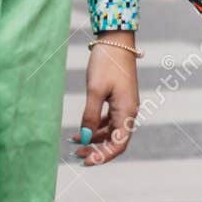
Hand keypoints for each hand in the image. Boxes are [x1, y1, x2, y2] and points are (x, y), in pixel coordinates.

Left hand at [72, 33, 140, 165]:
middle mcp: (129, 112)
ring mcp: (124, 106)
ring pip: (110, 131)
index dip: (103, 156)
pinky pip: (108, 121)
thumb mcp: (95, 90)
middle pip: (115, 140)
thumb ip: (90, 115)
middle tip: (76, 155)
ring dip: (93, 140)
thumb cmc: (106, 63)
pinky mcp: (118, 99)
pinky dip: (94, 127)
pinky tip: (80, 131)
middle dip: (96, 150)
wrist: (116, 40)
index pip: (119, 144)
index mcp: (127, 112)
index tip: (86, 161)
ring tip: (73, 143)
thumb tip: (85, 139)